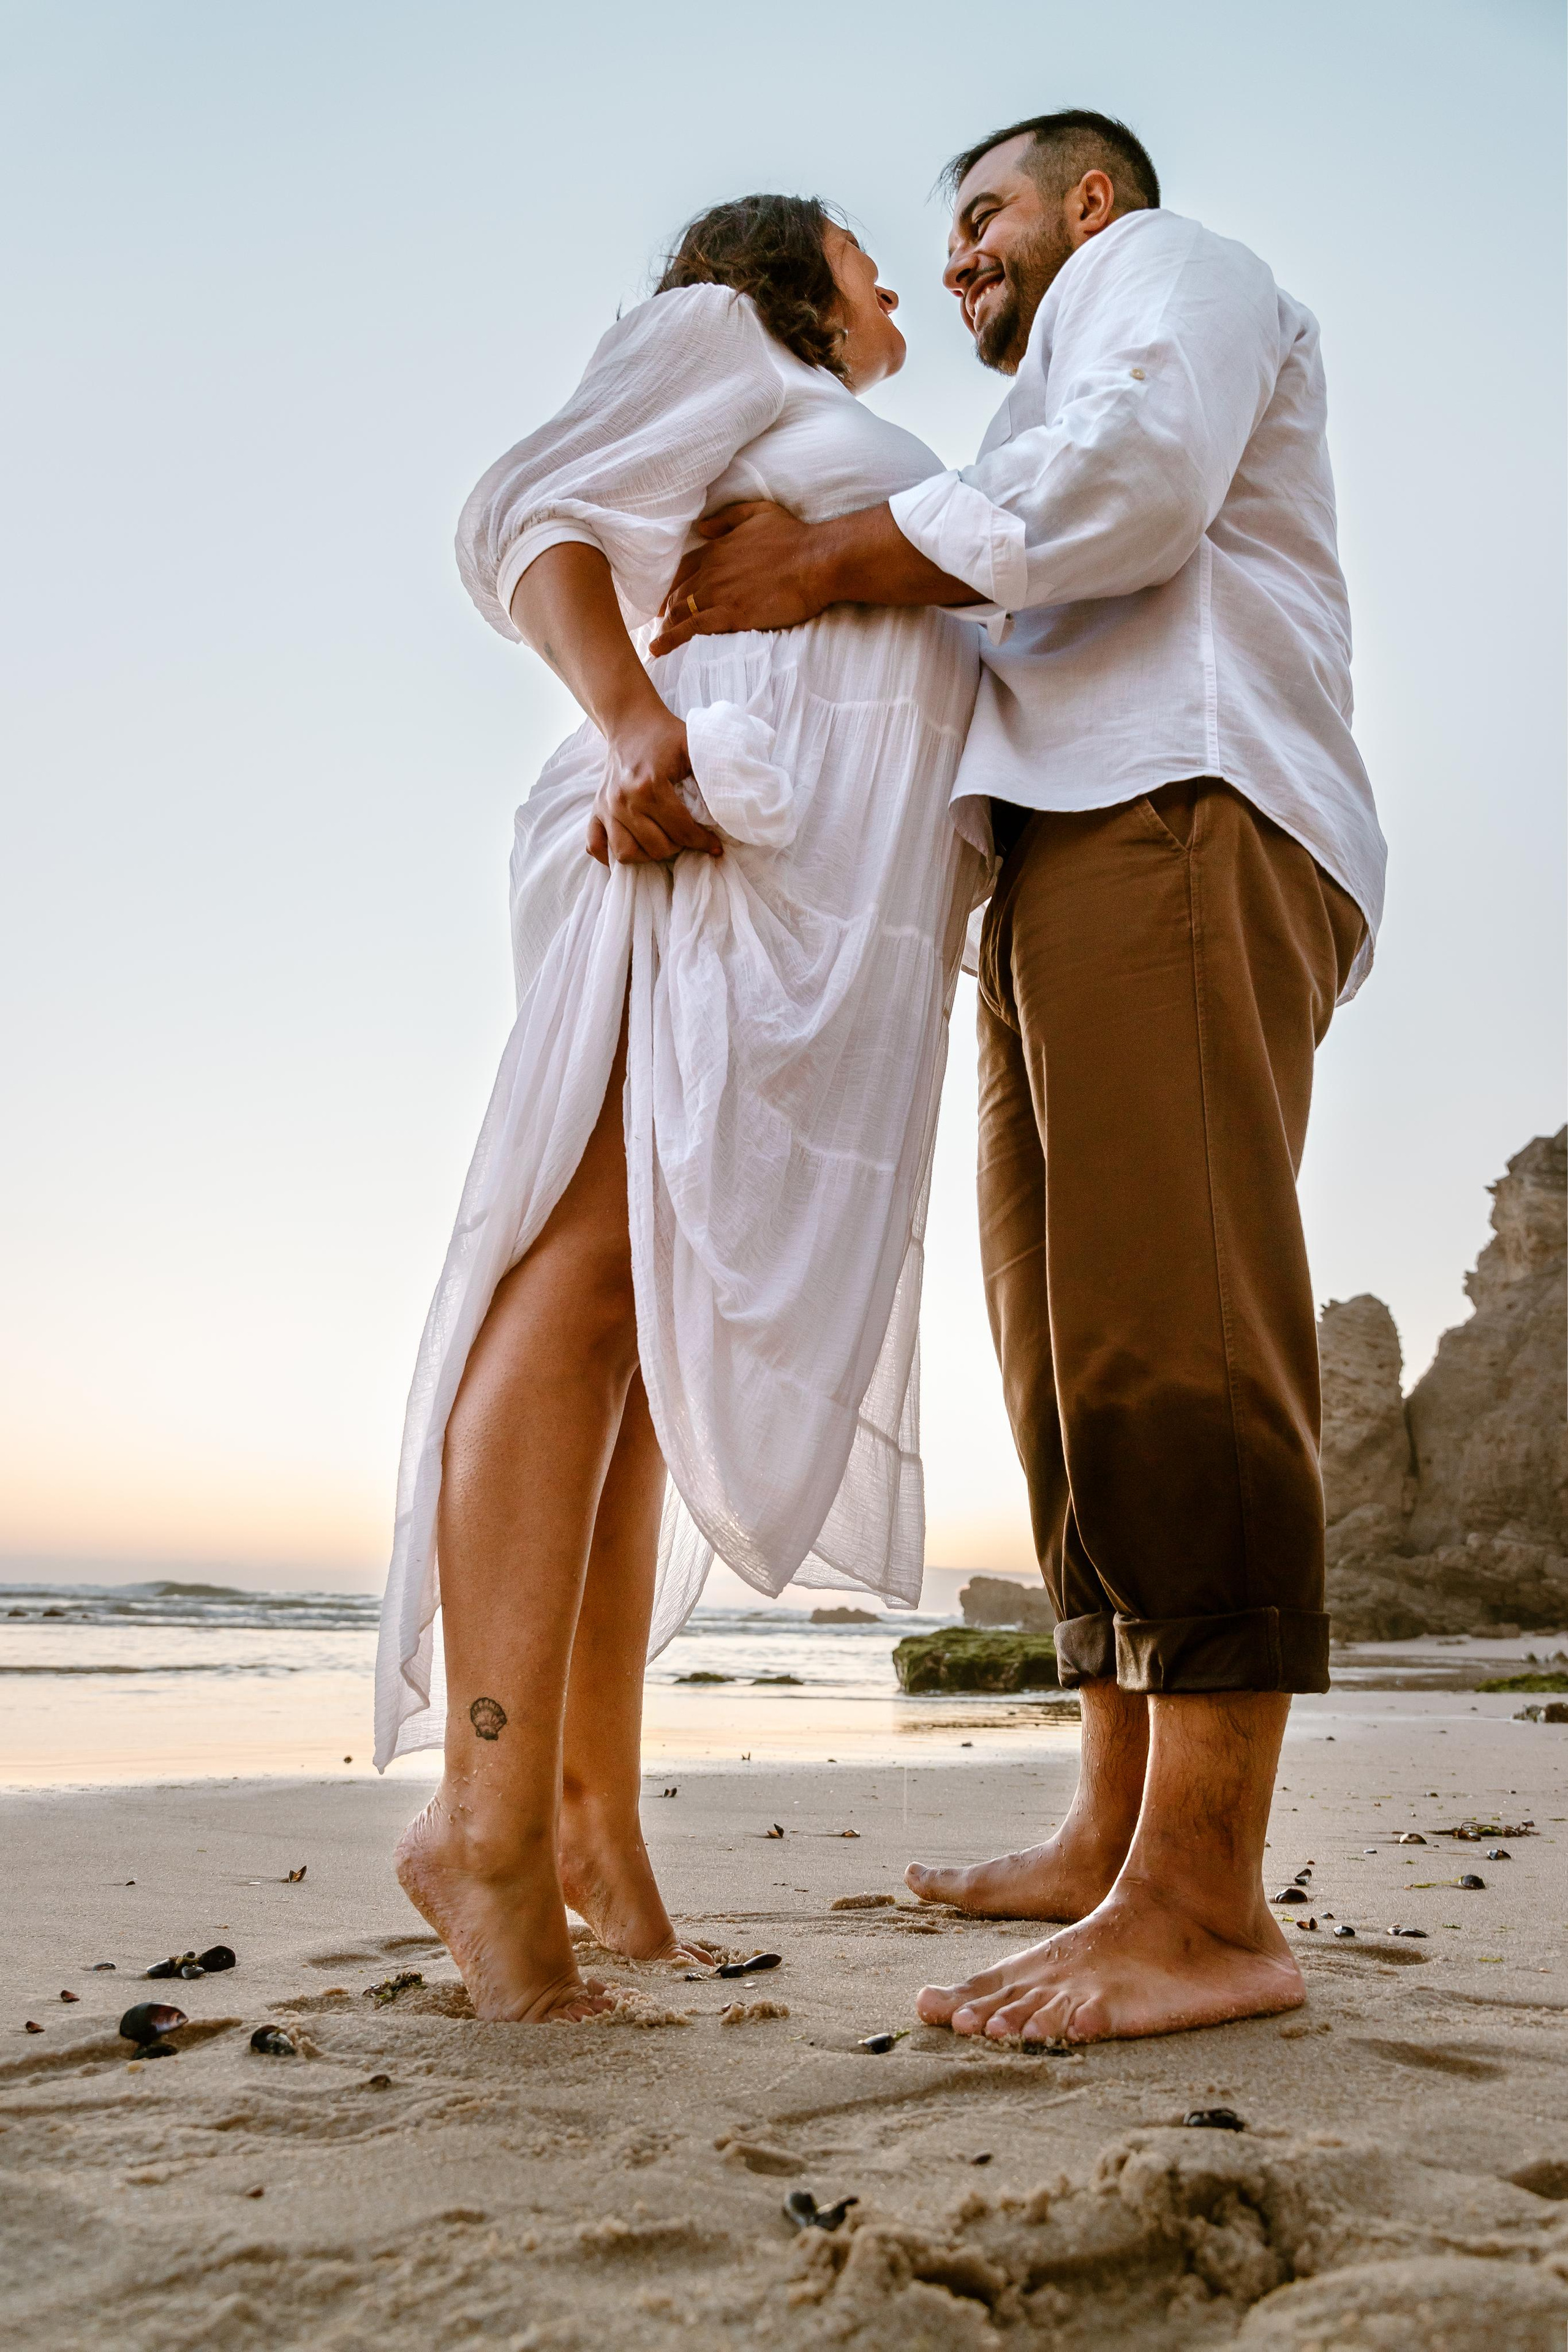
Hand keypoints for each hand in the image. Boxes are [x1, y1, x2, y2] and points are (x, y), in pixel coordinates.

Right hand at [585, 705, 720, 865]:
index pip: (681, 830)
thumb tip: (734, 804)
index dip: (702, 843)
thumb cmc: (666, 735)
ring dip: (648, 854)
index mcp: (649, 785)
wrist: (631, 721)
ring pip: (626, 853)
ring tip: (664, 842)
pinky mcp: (595, 810)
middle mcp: (623, 800)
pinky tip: (633, 849)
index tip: (715, 847)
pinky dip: (610, 855)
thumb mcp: (694, 746)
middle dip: (678, 848)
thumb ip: (713, 771)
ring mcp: (606, 807)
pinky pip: (595, 846)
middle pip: (656, 847)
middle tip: (688, 838)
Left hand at [648, 503, 829, 653]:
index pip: (683, 569)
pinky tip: (658, 650)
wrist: (816, 562)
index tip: (668, 599)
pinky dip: (671, 639)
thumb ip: (727, 518)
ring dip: (668, 627)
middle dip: (668, 610)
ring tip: (660, 641)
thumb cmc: (794, 537)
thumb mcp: (759, 513)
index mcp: (717, 548)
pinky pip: (692, 629)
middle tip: (664, 625)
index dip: (673, 585)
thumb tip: (702, 527)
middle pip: (678, 593)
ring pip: (681, 611)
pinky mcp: (730, 615)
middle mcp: (711, 570)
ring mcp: (719, 593)